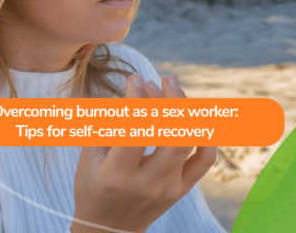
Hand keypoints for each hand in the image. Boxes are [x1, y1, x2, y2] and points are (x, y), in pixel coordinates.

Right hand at [71, 74, 216, 232]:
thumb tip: (138, 87)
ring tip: (173, 88)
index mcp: (116, 175)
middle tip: (164, 80)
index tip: (135, 79)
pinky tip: (194, 113)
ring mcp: (168, 188)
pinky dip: (204, 134)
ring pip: (188, 143)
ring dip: (185, 110)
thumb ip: (111, 122)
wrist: (109, 228)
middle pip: (172, 136)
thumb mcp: (91, 155)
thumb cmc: (95, 184)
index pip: (134, 131)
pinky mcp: (182, 190)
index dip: (137, 100)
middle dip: (171, 101)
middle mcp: (146, 183)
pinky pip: (204, 160)